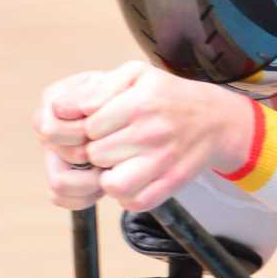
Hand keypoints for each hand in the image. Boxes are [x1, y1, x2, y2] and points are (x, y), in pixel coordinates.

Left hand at [35, 64, 258, 211]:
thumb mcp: (136, 75)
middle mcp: (151, 132)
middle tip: (108, 143)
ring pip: (111, 183)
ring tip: (116, 163)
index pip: (88, 124)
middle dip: (95, 150)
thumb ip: (98, 87)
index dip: (84, 126)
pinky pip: (134, 202)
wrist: (215, 121)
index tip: (94, 124)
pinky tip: (131, 177)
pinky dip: (126, 195)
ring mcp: (163, 161)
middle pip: (96, 154)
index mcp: (139, 102)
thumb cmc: (167, 96)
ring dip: (108, 175)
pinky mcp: (171, 183)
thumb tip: (62, 109)